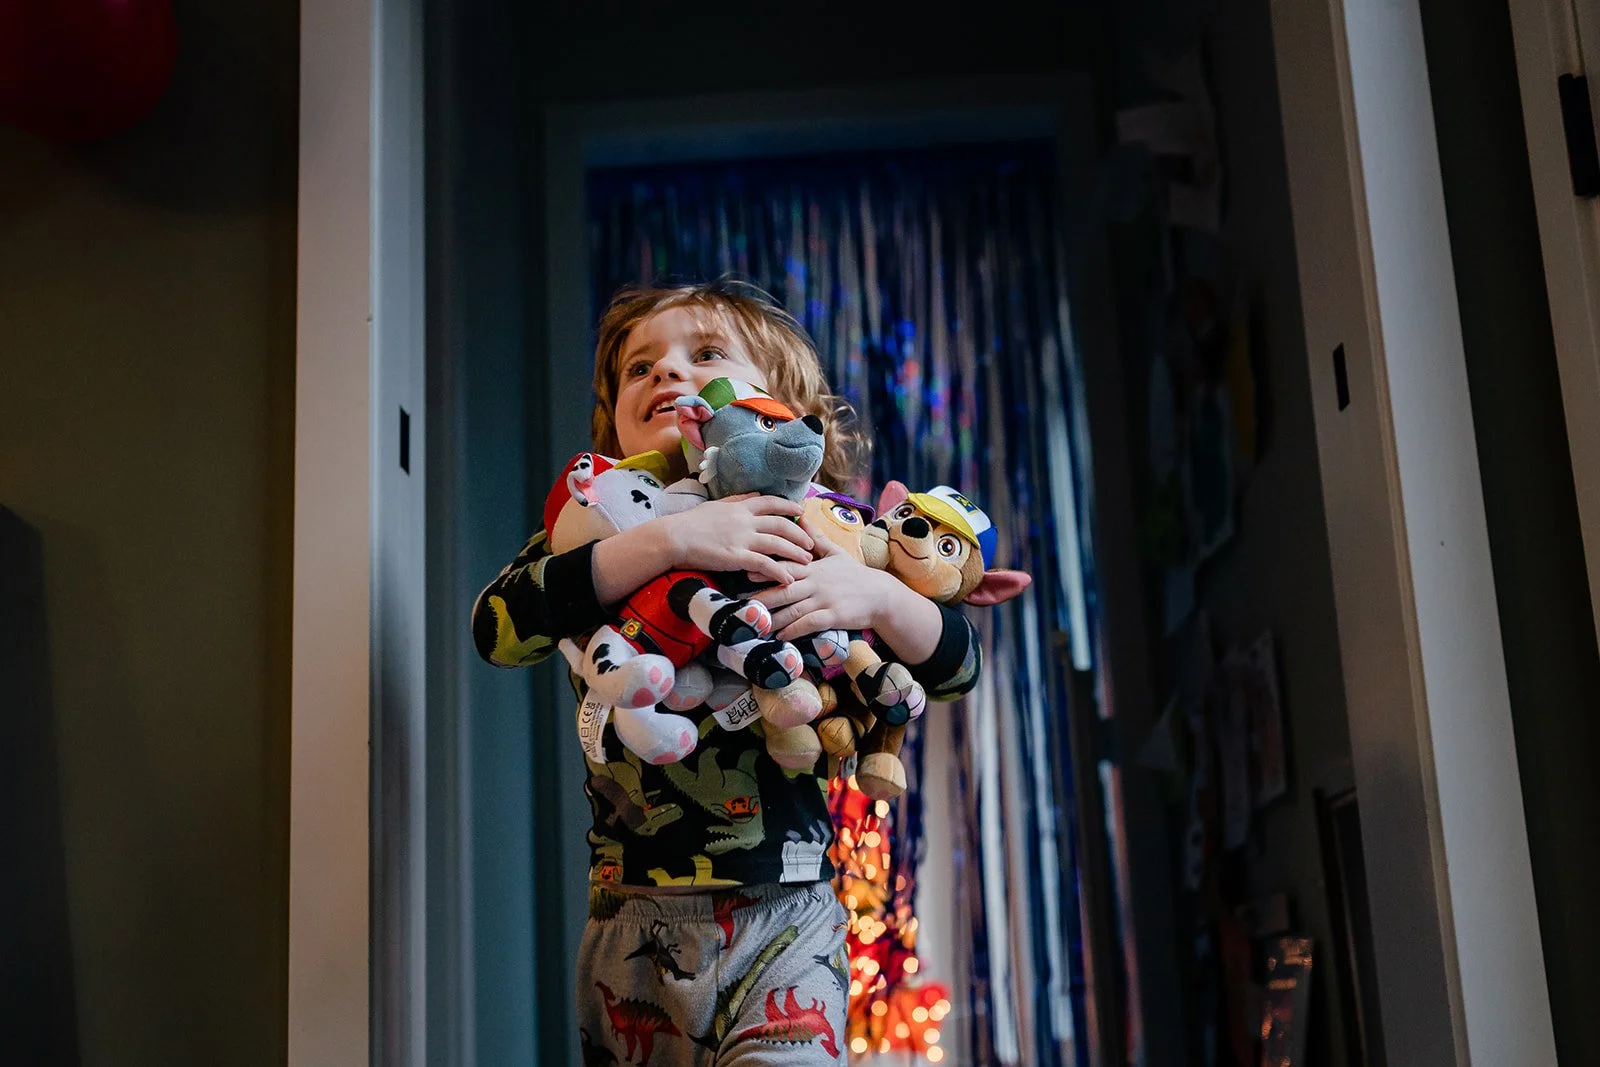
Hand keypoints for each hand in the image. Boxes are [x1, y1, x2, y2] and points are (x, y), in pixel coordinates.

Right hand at [663, 493, 812, 584]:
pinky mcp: (736, 557)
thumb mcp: (715, 505)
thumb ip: (737, 500)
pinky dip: (780, 572)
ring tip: (806, 562)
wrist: (673, 537)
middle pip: (781, 524)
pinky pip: (764, 564)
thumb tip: (754, 495)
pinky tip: (789, 580)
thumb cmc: (689, 523)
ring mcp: (742, 539)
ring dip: (795, 553)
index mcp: (740, 507)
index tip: (801, 510)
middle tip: (810, 543)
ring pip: (778, 544)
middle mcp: (745, 520)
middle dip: (799, 533)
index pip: (771, 502)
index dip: (789, 505)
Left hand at [752, 517, 896, 638]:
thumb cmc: (855, 574)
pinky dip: (793, 630)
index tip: (747, 572)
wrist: (880, 595)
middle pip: (785, 590)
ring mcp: (824, 600)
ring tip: (756, 625)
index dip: (766, 569)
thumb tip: (801, 516)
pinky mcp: (833, 617)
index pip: (787, 566)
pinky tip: (780, 636)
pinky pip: (809, 624)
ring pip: (794, 610)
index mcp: (814, 567)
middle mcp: (816, 583)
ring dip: (773, 619)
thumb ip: (815, 537)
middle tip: (742, 604)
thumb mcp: (835, 552)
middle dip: (763, 597)